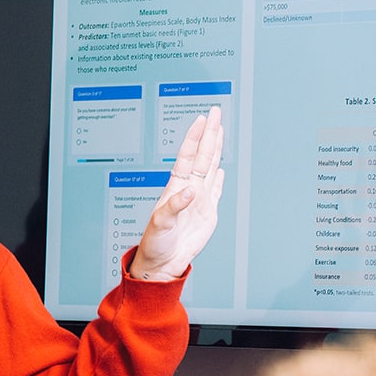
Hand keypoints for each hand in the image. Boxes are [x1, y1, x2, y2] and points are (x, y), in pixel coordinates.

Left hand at [129, 105, 225, 280]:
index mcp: (175, 188)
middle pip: (202, 155)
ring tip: (220, 131)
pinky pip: (216, 191)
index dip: (195, 137)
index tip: (202, 119)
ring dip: (215, 149)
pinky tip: (220, 169)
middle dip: (210, 134)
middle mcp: (188, 189)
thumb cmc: (155, 243)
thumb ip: (174, 206)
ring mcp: (199, 200)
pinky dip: (219, 179)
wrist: (162, 262)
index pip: (187, 155)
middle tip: (216, 112)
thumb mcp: (160, 223)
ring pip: (210, 168)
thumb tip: (190, 190)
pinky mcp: (207, 213)